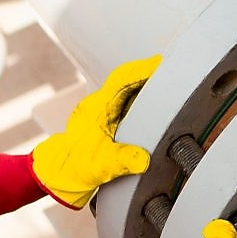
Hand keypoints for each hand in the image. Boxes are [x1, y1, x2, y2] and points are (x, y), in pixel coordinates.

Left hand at [32, 54, 160, 208]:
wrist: (59, 174)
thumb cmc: (75, 166)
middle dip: (151, 75)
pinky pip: (128, 102)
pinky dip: (143, 101)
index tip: (163, 63)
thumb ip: (121, 161)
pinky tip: (157, 108)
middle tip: (176, 73)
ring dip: (148, 88)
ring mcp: (104, 110)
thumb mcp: (100, 166)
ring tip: (173, 89)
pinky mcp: (108, 119)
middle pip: (128, 80)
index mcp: (98, 108)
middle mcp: (100, 104)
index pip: (122, 79)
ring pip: (129, 90)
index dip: (143, 69)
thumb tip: (143, 160)